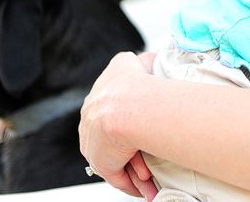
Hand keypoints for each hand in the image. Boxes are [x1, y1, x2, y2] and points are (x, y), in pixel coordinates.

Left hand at [79, 52, 157, 197]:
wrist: (127, 106)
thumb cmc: (136, 81)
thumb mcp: (133, 62)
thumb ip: (139, 63)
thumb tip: (150, 61)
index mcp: (98, 97)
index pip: (113, 111)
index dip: (133, 120)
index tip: (148, 125)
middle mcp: (92, 120)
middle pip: (116, 138)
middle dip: (136, 148)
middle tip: (155, 153)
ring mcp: (94, 143)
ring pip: (120, 157)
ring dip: (139, 168)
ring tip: (157, 175)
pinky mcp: (101, 163)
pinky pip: (120, 175)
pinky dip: (135, 182)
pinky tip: (149, 187)